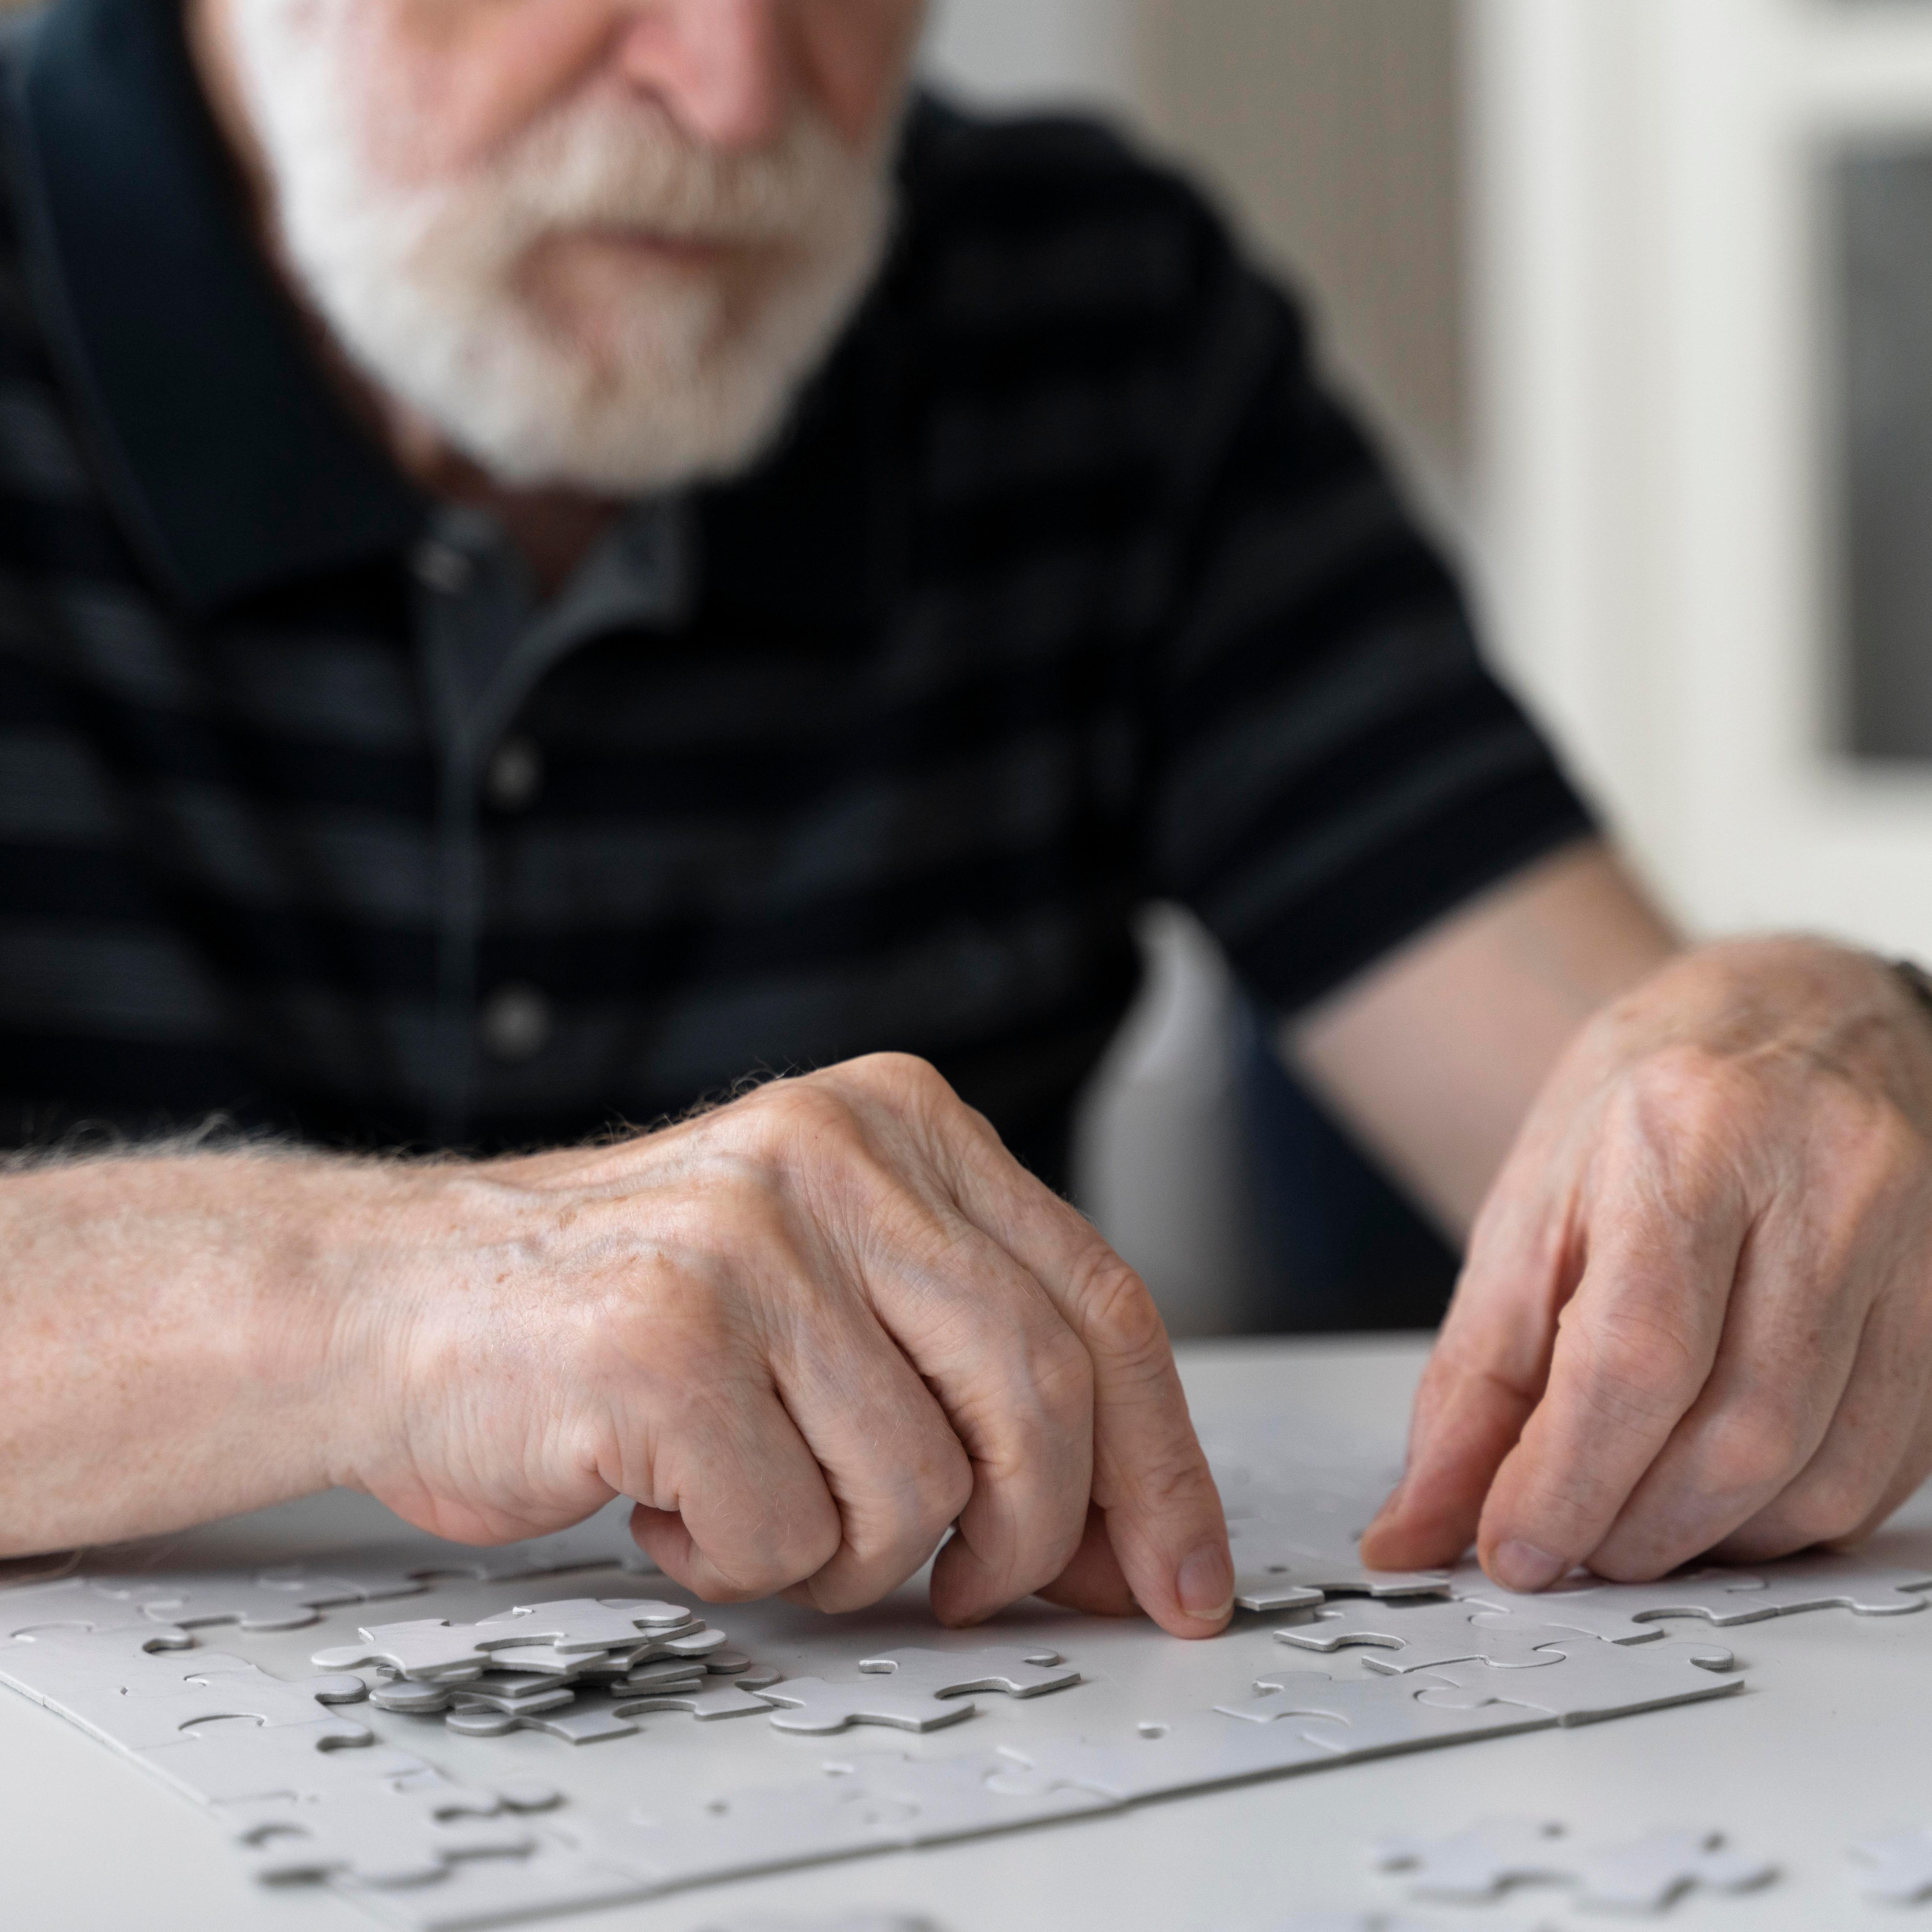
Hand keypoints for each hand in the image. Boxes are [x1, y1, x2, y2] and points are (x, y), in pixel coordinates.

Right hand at [339, 1054, 1231, 1635]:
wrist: (405, 1300)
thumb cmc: (631, 1312)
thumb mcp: (836, 1287)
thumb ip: (975, 1370)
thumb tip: (1130, 1534)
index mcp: (901, 1124)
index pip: (1102, 1302)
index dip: (1160, 1460)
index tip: (1181, 1572)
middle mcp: (836, 1155)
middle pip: (1041, 1397)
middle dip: (1033, 1540)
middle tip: (972, 1593)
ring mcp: (750, 1242)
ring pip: (923, 1486)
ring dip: (852, 1554)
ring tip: (765, 1508)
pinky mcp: (667, 1339)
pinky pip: (790, 1531)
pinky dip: (744, 1561)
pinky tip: (677, 1504)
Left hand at [1359, 938, 1931, 1589]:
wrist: (1794, 1018)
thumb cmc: (1657, 1101)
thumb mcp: (1530, 1208)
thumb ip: (1472, 1377)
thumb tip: (1418, 1525)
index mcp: (1694, 1134)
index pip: (1637, 1360)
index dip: (1567, 1483)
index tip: (1512, 1549)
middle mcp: (1827, 1180)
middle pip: (1739, 1431)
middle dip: (1636, 1528)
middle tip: (1567, 1547)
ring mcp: (1917, 1245)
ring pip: (1823, 1470)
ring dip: (1713, 1538)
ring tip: (1635, 1525)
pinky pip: (1885, 1468)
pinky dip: (1791, 1516)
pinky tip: (1723, 1497)